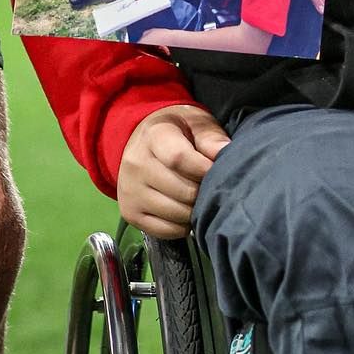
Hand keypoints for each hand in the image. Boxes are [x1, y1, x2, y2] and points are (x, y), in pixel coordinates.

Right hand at [117, 105, 230, 237]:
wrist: (143, 142)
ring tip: (198, 197)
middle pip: (182, 190)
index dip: (203, 169)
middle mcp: (136, 163)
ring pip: (175, 213)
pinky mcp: (130, 213)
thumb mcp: (196, 123)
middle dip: (203, 192)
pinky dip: (182, 226)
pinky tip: (185, 210)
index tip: (215, 170)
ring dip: (194, 210)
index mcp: (154, 135)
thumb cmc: (178, 132)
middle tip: (209, 186)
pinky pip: (165, 230)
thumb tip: (223, 152)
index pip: (178, 158)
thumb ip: (210, 137)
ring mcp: (130, 190)